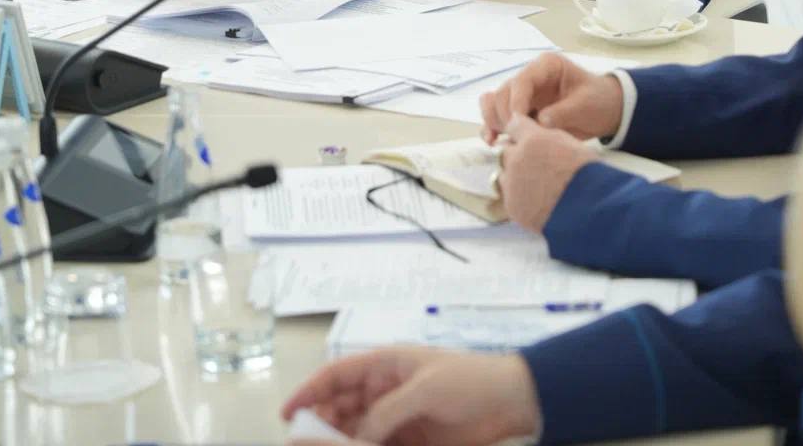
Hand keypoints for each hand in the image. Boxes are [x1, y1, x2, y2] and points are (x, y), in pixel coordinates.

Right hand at [282, 346, 540, 445]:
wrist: (514, 402)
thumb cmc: (469, 381)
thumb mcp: (425, 389)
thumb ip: (387, 412)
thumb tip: (356, 436)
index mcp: (386, 364)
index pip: (338, 374)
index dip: (310, 390)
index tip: (288, 412)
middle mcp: (385, 390)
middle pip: (341, 407)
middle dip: (321, 424)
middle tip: (304, 444)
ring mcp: (397, 418)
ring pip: (356, 433)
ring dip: (340, 442)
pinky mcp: (411, 443)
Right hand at [479, 51, 623, 144]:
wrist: (606, 112)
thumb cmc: (598, 101)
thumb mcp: (586, 104)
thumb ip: (563, 111)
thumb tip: (540, 121)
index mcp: (546, 67)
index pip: (522, 81)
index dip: (516, 101)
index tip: (518, 122)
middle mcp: (530, 78)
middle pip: (503, 93)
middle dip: (505, 115)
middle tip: (514, 136)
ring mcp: (523, 95)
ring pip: (496, 104)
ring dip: (495, 122)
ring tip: (500, 140)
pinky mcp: (521, 112)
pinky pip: (499, 117)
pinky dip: (494, 128)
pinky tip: (493, 142)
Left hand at [499, 113, 594, 231]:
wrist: (590, 210)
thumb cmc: (588, 175)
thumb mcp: (569, 144)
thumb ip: (546, 137)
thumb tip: (536, 136)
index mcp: (532, 139)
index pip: (513, 124)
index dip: (521, 131)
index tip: (525, 137)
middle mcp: (517, 158)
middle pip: (505, 150)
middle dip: (516, 154)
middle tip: (534, 165)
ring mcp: (512, 183)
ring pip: (504, 173)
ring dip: (515, 176)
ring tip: (536, 186)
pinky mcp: (512, 206)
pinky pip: (509, 196)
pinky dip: (519, 197)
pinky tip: (537, 201)